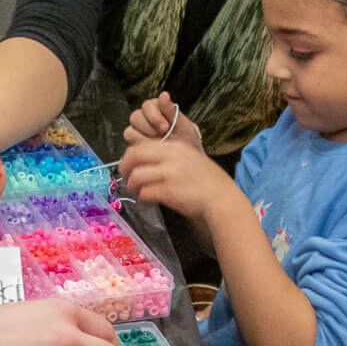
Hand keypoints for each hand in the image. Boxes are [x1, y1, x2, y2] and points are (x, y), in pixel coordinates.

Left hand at [116, 135, 230, 221]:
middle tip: (126, 180)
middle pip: (133, 157)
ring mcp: (170, 174)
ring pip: (136, 176)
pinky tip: (146, 200)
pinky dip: (142, 197)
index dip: (129, 157)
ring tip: (137, 192)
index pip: (140, 146)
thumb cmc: (205, 181)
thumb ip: (167, 156)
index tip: (128, 167)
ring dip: (132, 186)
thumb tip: (141, 161)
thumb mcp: (188, 158)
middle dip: (125, 170)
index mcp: (175, 147)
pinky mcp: (169, 192)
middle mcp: (171, 157)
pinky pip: (145, 193)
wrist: (221, 197)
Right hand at [123, 91, 199, 146]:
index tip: (166, 127)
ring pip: (130, 131)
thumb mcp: (184, 126)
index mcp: (157, 109)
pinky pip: (130, 146)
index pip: (147, 106)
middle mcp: (145, 119)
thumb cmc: (187, 141)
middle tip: (162, 136)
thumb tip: (164, 94)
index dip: (154, 116)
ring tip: (158, 145)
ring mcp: (139, 133)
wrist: (186, 160)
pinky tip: (153, 151)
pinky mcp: (135, 146)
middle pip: (135, 117)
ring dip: (144, 139)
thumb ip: (172, 111)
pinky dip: (141, 148)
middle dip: (149, 128)